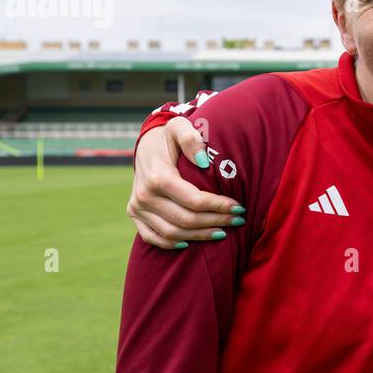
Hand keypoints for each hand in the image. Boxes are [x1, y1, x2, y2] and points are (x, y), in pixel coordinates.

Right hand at [126, 116, 243, 247]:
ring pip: (172, 233)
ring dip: (200, 236)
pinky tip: (191, 244)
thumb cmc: (170, 137)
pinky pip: (152, 238)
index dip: (219, 207)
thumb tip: (204, 161)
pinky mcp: (134, 214)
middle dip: (216, 221)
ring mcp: (137, 207)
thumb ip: (191, 139)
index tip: (239, 207)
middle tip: (238, 220)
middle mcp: (144, 195)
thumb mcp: (180, 128)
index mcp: (158, 177)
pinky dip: (172, 244)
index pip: (194, 200)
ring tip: (222, 231)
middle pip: (186, 220)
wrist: (146, 145)